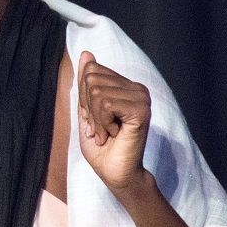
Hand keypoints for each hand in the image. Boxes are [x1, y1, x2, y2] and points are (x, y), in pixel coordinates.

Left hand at [77, 50, 150, 191]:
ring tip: (108, 133)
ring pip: (96, 91)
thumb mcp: (86, 110)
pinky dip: (102, 123)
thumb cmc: (101, 147)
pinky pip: (106, 104)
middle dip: (89, 108)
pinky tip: (115, 134)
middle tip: (102, 128)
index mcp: (125, 85)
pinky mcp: (142, 110)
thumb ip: (86, 83)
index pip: (90, 70)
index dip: (84, 98)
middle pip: (91, 78)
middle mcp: (137, 87)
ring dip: (96, 119)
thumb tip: (87, 53)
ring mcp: (141, 97)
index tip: (96, 119)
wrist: (116, 174)